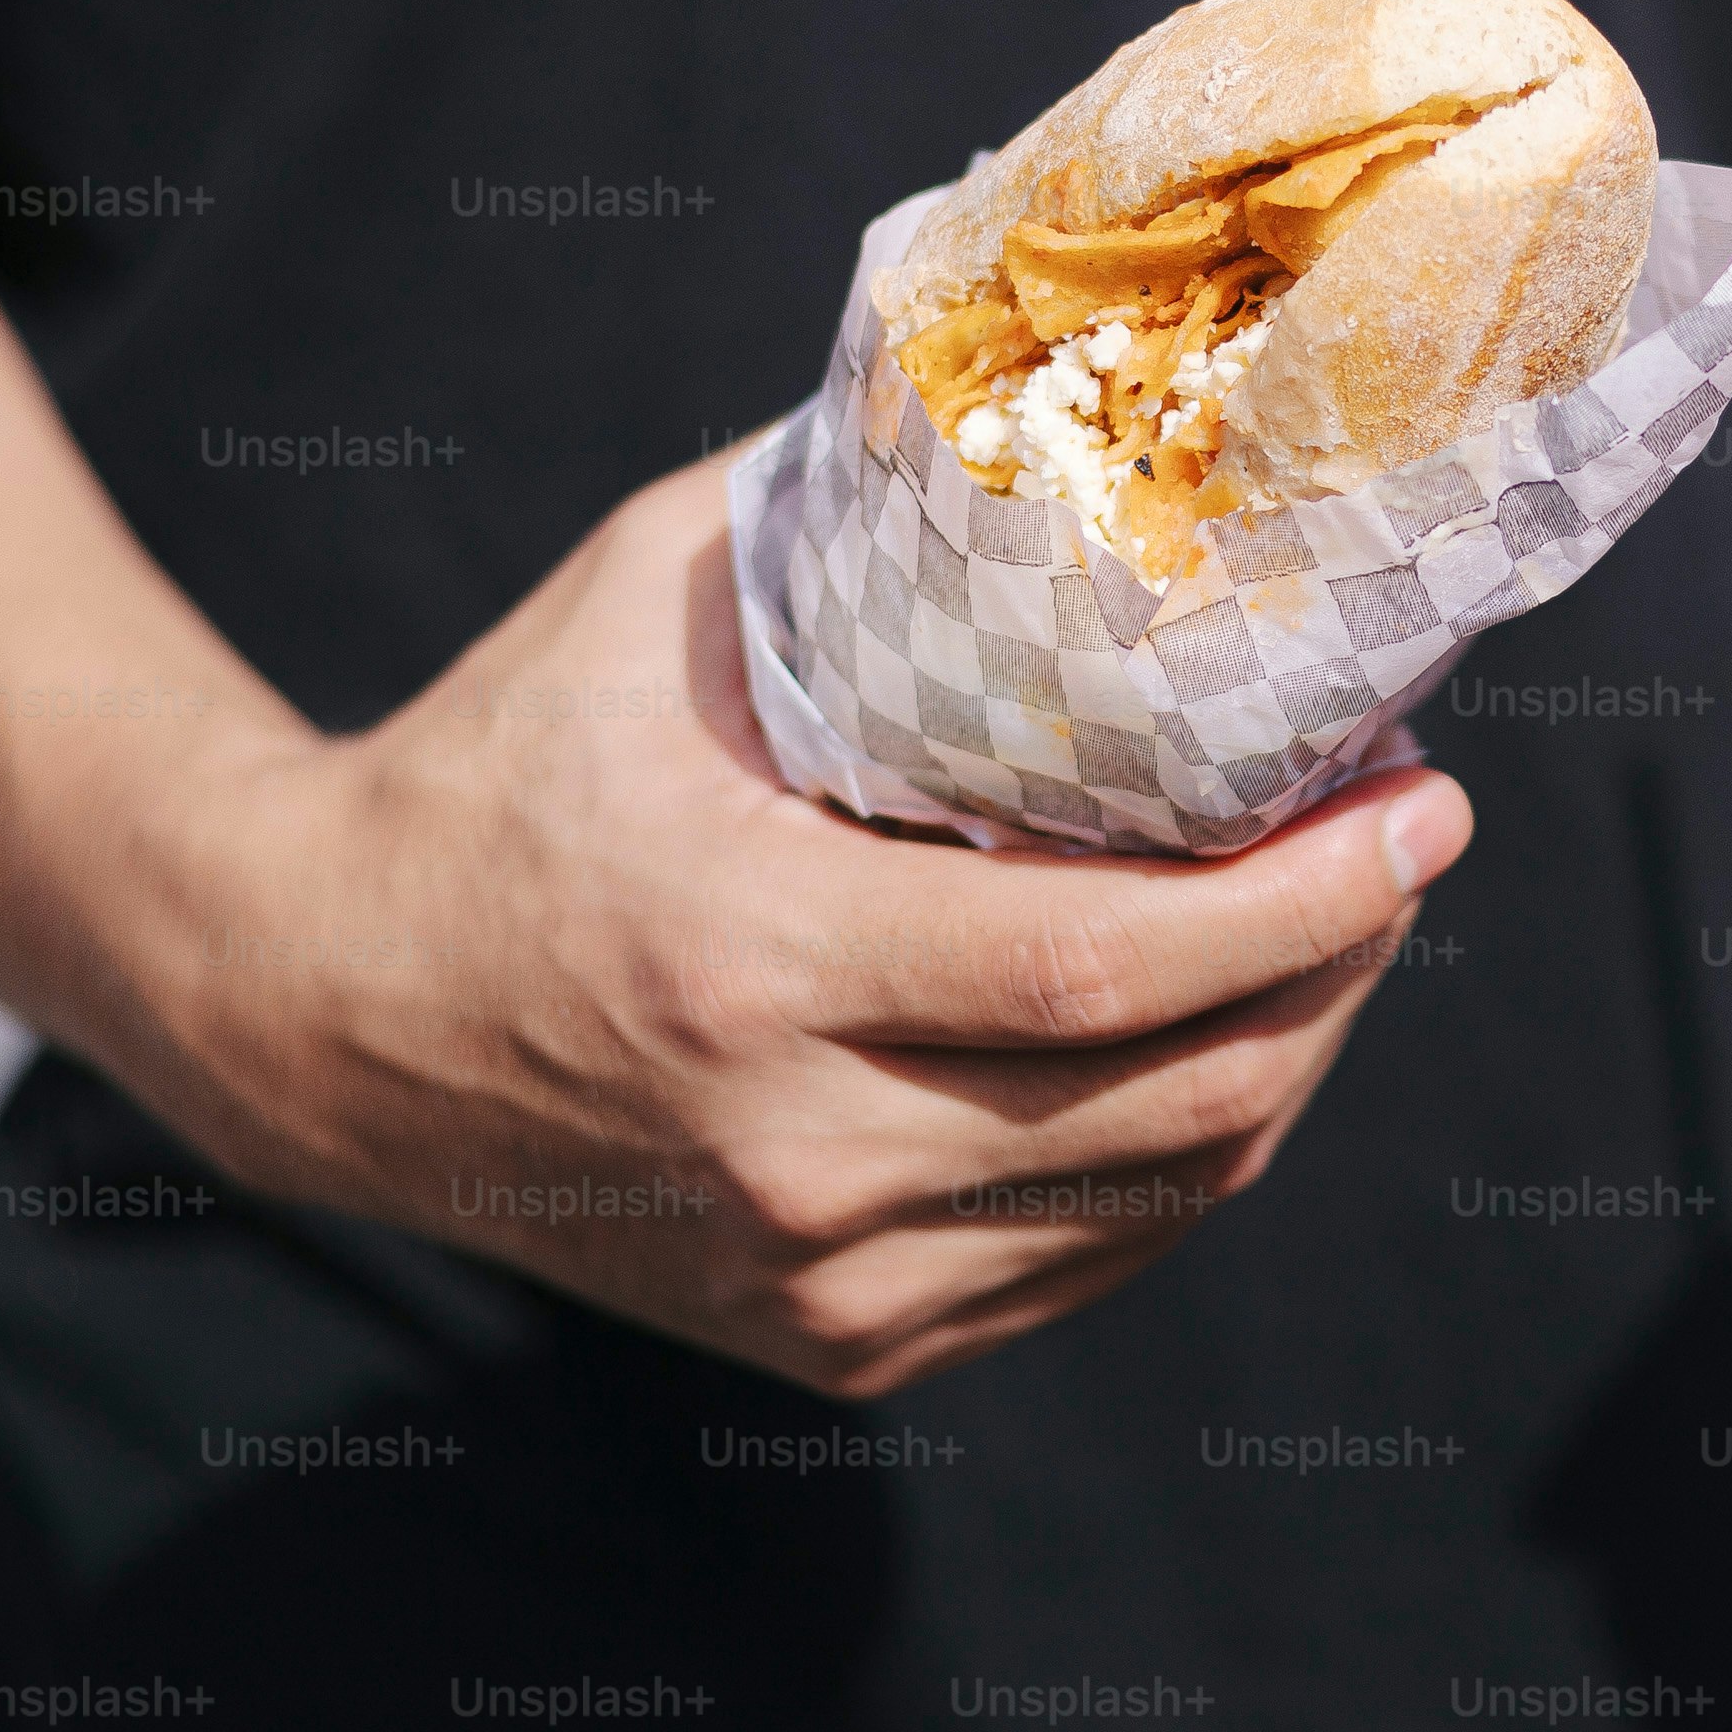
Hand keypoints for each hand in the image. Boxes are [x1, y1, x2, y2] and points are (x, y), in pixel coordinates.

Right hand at [142, 460, 1470, 1397]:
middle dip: (1341, 967)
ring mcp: (814, 1275)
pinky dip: (1187, 1157)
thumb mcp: (654, 595)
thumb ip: (858, 507)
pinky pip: (1086, 1262)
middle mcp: (791, 1153)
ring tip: (1336, 927)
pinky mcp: (828, 1344)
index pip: (1108, 972)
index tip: (1425, 804)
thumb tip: (1079, 388)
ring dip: (1290, 1059)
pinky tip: (1222, 1042)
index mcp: (749, 965)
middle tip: (1407, 842)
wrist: (305, 1010)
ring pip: (1160, 1198)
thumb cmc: (496, 762)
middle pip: (1176, 1101)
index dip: (1305, 900)